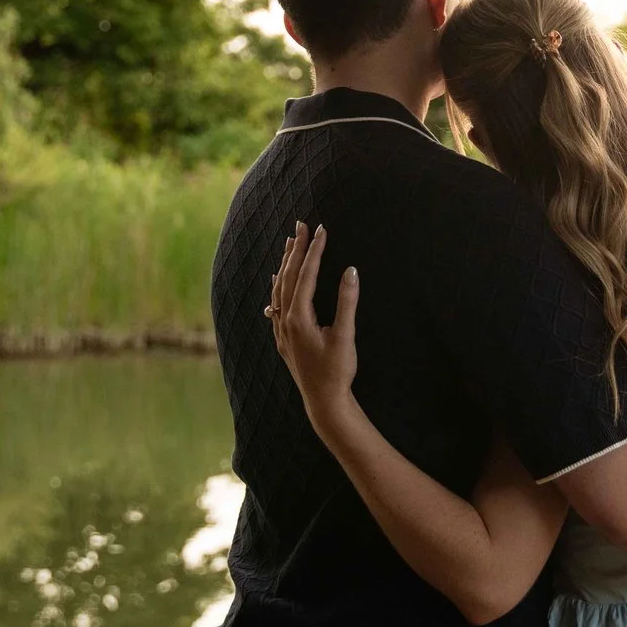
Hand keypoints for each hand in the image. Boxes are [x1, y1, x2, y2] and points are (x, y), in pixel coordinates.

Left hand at [266, 223, 360, 425]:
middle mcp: (285, 320)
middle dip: (295, 249)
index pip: (306, 275)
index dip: (314, 251)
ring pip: (279, 288)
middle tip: (301, 225)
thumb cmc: (338, 370)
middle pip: (288, 276)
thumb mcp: (345, 336)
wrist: (324, 401)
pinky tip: (277, 278)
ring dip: (285, 264)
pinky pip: (276, 303)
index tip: (321, 229)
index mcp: (299, 317)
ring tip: (290, 243)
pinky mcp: (283, 337)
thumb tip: (351, 271)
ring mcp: (281, 329)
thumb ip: (347, 302)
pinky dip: (278, 285)